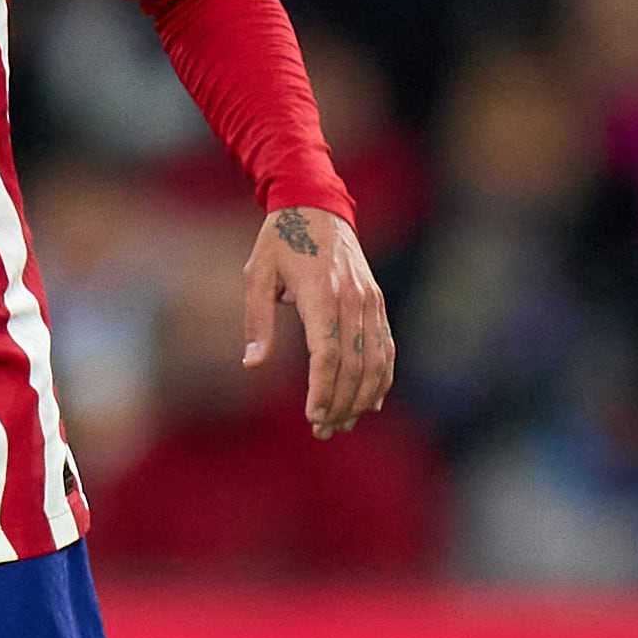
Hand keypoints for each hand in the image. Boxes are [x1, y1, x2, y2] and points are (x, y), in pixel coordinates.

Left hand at [238, 206, 397, 439]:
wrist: (316, 206)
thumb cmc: (279, 241)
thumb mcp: (256, 274)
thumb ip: (257, 321)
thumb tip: (252, 364)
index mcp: (320, 294)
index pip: (328, 354)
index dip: (323, 390)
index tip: (312, 416)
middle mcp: (352, 299)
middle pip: (354, 365)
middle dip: (340, 403)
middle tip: (323, 431)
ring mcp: (369, 300)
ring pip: (375, 360)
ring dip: (361, 398)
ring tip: (342, 424)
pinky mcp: (377, 301)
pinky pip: (385, 346)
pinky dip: (381, 377)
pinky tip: (369, 402)